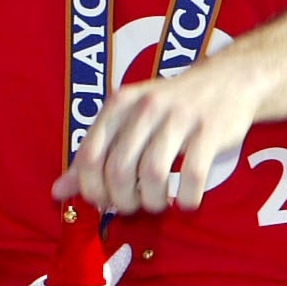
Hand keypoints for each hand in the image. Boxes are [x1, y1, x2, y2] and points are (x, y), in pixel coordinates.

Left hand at [52, 64, 263, 215]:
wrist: (229, 80)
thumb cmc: (171, 106)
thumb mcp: (128, 119)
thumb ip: (94, 154)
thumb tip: (58, 191)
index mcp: (119, 104)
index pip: (89, 156)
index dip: (91, 189)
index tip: (104, 201)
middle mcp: (146, 108)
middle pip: (119, 170)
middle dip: (122, 200)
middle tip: (132, 206)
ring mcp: (180, 118)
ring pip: (152, 174)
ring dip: (152, 201)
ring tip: (157, 203)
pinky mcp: (210, 131)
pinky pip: (192, 176)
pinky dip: (186, 198)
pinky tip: (185, 201)